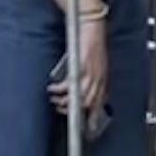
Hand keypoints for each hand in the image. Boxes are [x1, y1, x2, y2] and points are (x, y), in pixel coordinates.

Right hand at [54, 9, 109, 127]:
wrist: (92, 28)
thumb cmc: (92, 44)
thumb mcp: (94, 65)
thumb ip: (91, 78)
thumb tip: (81, 90)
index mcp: (103, 80)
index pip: (99, 104)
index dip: (93, 117)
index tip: (87, 127)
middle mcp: (99, 80)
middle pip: (88, 105)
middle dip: (71, 110)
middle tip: (60, 108)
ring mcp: (92, 75)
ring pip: (78, 99)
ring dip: (63, 102)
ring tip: (54, 99)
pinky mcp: (82, 69)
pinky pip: (68, 86)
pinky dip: (58, 90)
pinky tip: (52, 88)